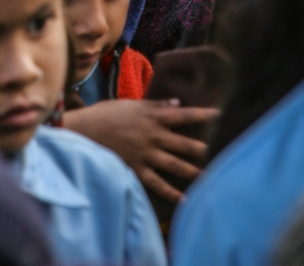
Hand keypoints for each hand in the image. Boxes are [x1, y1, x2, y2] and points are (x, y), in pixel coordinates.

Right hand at [62, 98, 217, 203]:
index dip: (202, 114)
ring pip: (175, 164)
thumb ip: (155, 104)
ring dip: (193, 171)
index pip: (183, 114)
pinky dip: (172, 193)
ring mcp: (146, 154)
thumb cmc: (106, 113)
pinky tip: (185, 200)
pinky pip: (158, 184)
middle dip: (200, 147)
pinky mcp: (137, 169)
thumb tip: (177, 103)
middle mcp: (153, 136)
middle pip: (183, 143)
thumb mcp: (131, 104)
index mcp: (152, 116)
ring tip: (209, 177)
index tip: (218, 113)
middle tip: (215, 150)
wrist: (85, 130)